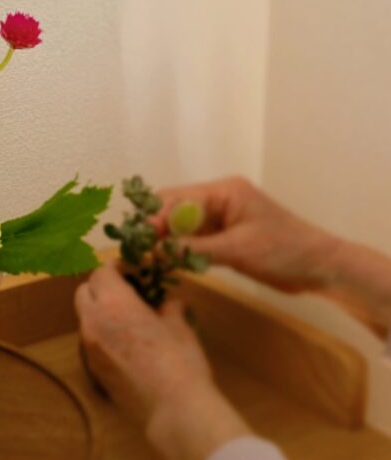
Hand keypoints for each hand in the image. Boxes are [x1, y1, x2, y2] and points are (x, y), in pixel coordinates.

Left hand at [76, 264, 248, 459]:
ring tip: (127, 318)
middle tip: (127, 292)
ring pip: (84, 317)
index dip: (116, 268)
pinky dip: (102, 334)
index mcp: (114, 304)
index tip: (132, 271)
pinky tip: (126, 344)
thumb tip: (169, 303)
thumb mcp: (180, 327)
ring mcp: (89, 348)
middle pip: (84, 292)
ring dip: (100, 311)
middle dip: (101, 287)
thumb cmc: (180, 361)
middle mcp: (93, 322)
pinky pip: (90, 342)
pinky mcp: (93, 370)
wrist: (173, 410)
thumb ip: (169, 309)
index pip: (101, 272)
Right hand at [154, 176, 337, 294]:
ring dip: (167, 239)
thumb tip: (153, 251)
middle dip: (155, 227)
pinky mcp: (226, 235)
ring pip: (182, 224)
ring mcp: (223, 217)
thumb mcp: (237, 250)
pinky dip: (182, 248)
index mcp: (224, 191)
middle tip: (137, 250)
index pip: (176, 198)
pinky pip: (195, 238)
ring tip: (146, 258)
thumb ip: (193, 249)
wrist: (321, 267)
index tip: (138, 241)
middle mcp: (220, 198)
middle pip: (175, 207)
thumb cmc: (283, 252)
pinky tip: (168, 262)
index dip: (154, 218)